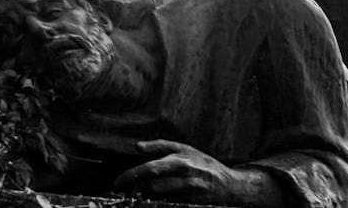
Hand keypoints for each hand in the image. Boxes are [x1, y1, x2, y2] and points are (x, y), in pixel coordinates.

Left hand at [113, 140, 260, 205]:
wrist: (230, 184)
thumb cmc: (204, 164)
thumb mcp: (185, 149)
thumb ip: (160, 146)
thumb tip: (137, 147)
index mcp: (180, 158)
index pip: (150, 166)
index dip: (131, 175)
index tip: (117, 181)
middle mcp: (185, 173)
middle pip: (152, 181)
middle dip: (134, 185)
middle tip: (121, 188)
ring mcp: (190, 189)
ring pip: (160, 194)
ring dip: (147, 193)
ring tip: (142, 191)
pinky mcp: (193, 202)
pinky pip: (170, 202)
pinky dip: (160, 200)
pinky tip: (158, 197)